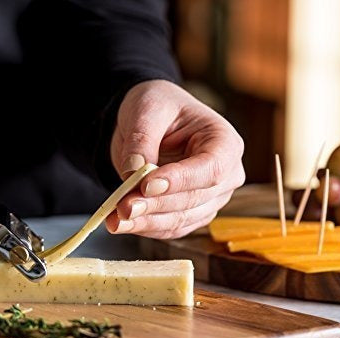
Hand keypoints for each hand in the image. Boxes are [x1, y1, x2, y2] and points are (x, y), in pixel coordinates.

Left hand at [107, 80, 244, 238]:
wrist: (150, 123)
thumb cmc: (158, 107)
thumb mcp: (147, 109)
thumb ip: (142, 140)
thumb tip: (133, 173)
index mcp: (225, 143)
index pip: (211, 169)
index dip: (180, 180)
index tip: (147, 185)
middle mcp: (225, 176)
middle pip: (193, 199)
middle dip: (154, 205)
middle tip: (122, 206)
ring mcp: (209, 199)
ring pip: (179, 219)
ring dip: (145, 222)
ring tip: (114, 219)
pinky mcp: (189, 215)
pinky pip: (169, 228)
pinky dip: (143, 228)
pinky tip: (119, 224)